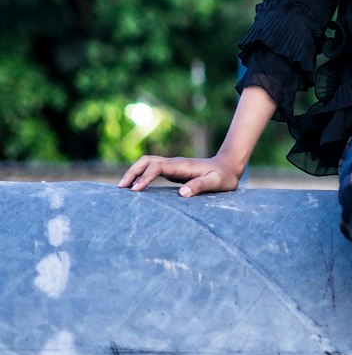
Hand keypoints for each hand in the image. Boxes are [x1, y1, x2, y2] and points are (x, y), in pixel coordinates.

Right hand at [118, 153, 242, 196]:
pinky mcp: (172, 172)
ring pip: (147, 164)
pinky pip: (152, 170)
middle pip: (147, 161)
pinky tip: (135, 189)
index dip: (145, 177)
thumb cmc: (224, 177)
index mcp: (183, 165)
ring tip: (122, 189)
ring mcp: (172, 166)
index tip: (136, 190)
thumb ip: (200, 186)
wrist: (228, 167)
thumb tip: (182, 194)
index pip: (158, 167)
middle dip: (132, 172)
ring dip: (134, 173)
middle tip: (121, 188)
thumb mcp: (216, 182)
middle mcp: (174, 163)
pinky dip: (140, 176)